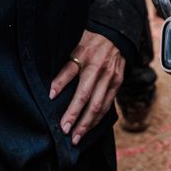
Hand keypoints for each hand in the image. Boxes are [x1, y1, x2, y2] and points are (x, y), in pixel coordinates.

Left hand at [49, 30, 124, 144]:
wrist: (116, 33)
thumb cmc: (91, 40)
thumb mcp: (75, 49)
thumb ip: (65, 71)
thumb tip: (52, 92)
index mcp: (88, 60)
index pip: (76, 84)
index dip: (67, 99)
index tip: (58, 114)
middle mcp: (101, 71)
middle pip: (89, 100)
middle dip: (78, 119)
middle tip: (67, 133)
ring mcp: (112, 78)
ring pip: (100, 106)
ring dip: (89, 123)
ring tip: (78, 137)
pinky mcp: (118, 82)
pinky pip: (108, 104)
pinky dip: (99, 117)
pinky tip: (91, 126)